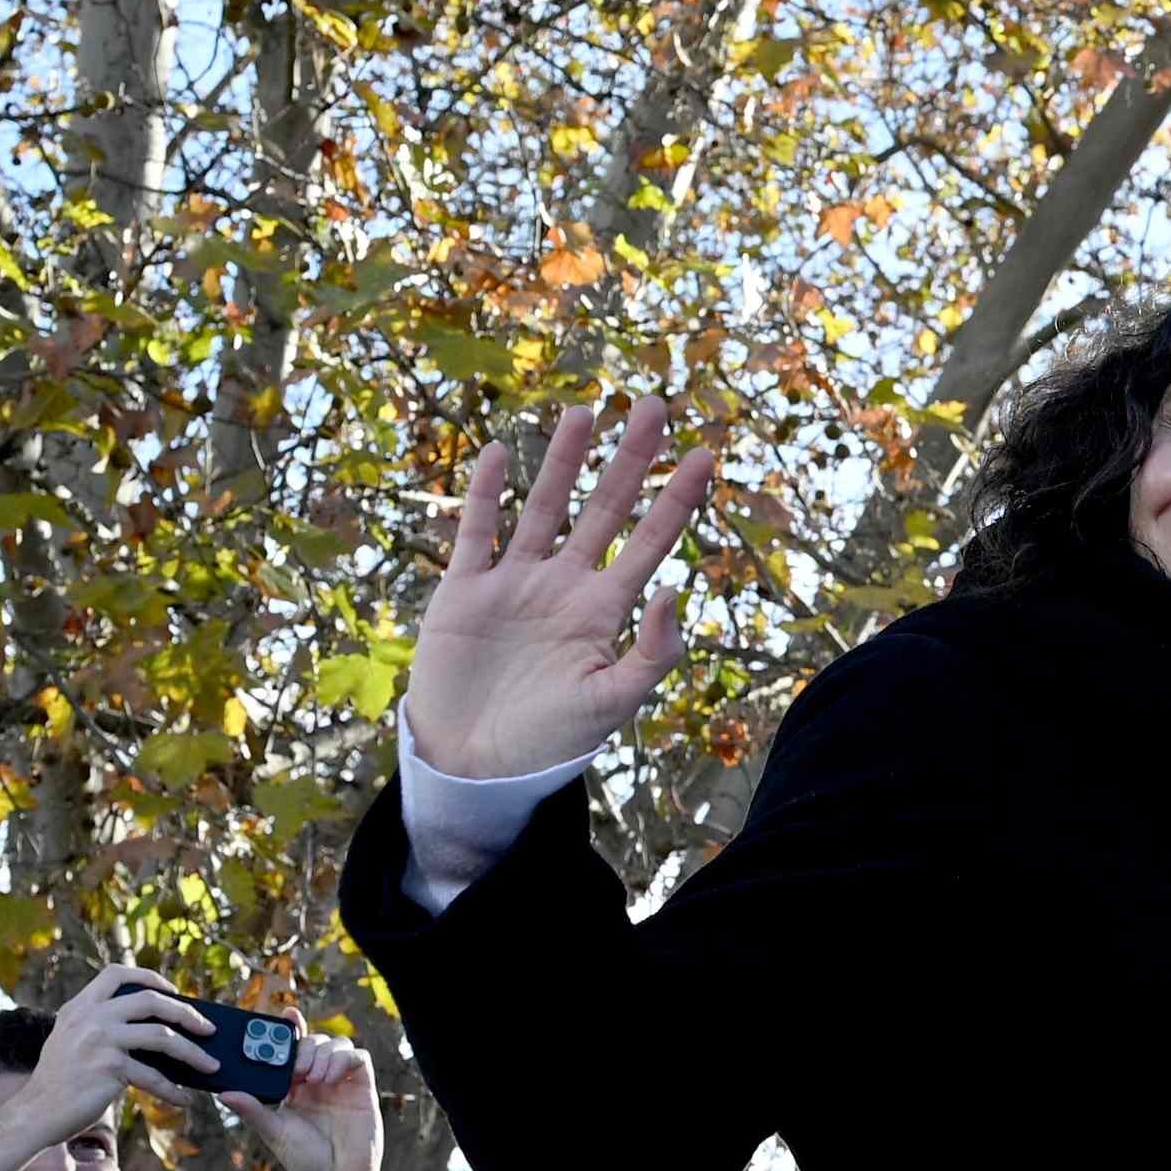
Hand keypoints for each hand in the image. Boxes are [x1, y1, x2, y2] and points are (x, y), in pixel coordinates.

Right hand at [0, 964, 219, 1170]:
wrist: (34, 1113)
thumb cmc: (59, 1084)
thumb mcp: (70, 1042)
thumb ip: (98, 1027)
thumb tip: (156, 1032)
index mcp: (79, 1007)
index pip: (117, 974)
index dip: (149, 977)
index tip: (172, 990)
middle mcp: (90, 1017)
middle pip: (151, 1000)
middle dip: (186, 1013)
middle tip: (208, 1029)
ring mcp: (100, 1040)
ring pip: (162, 1037)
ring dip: (193, 1053)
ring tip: (210, 1066)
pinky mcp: (109, 1068)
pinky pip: (154, 1076)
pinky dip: (173, 1090)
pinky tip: (184, 1099)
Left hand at [233, 1032, 387, 1170]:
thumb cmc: (303, 1160)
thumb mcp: (273, 1131)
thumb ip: (252, 1109)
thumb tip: (223, 1093)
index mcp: (295, 1086)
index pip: (294, 1048)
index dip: (291, 1028)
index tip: (285, 1015)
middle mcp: (318, 1080)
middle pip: (316, 1041)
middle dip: (305, 1047)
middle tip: (296, 1069)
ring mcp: (342, 1082)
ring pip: (338, 1044)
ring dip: (324, 1053)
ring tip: (314, 1078)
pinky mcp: (363, 1088)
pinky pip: (360, 1058)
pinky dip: (345, 1059)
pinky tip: (331, 1078)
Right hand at [404, 397, 712, 781]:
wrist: (475, 767)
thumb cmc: (550, 743)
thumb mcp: (613, 703)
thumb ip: (652, 652)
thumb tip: (675, 588)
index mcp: (604, 611)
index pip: (649, 542)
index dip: (677, 499)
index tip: (706, 454)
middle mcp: (564, 586)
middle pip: (603, 509)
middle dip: (629, 460)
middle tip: (653, 404)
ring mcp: (514, 584)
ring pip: (542, 508)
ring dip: (563, 461)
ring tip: (585, 412)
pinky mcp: (464, 592)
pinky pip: (475, 532)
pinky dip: (486, 493)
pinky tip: (501, 451)